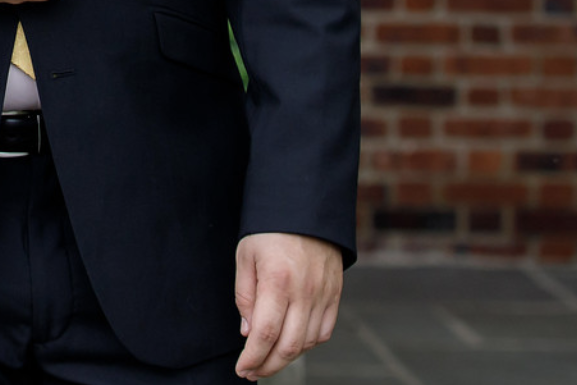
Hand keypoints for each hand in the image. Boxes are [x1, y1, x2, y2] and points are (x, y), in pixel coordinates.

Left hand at [234, 232, 342, 379]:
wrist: (306, 208)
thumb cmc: (269, 230)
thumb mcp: (245, 256)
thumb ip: (245, 296)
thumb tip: (248, 333)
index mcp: (277, 280)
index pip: (265, 333)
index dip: (252, 358)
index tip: (241, 369)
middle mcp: (304, 291)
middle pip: (289, 346)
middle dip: (268, 366)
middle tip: (252, 372)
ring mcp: (324, 294)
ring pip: (308, 343)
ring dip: (287, 358)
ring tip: (268, 360)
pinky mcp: (335, 294)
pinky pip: (324, 331)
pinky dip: (308, 344)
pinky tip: (292, 343)